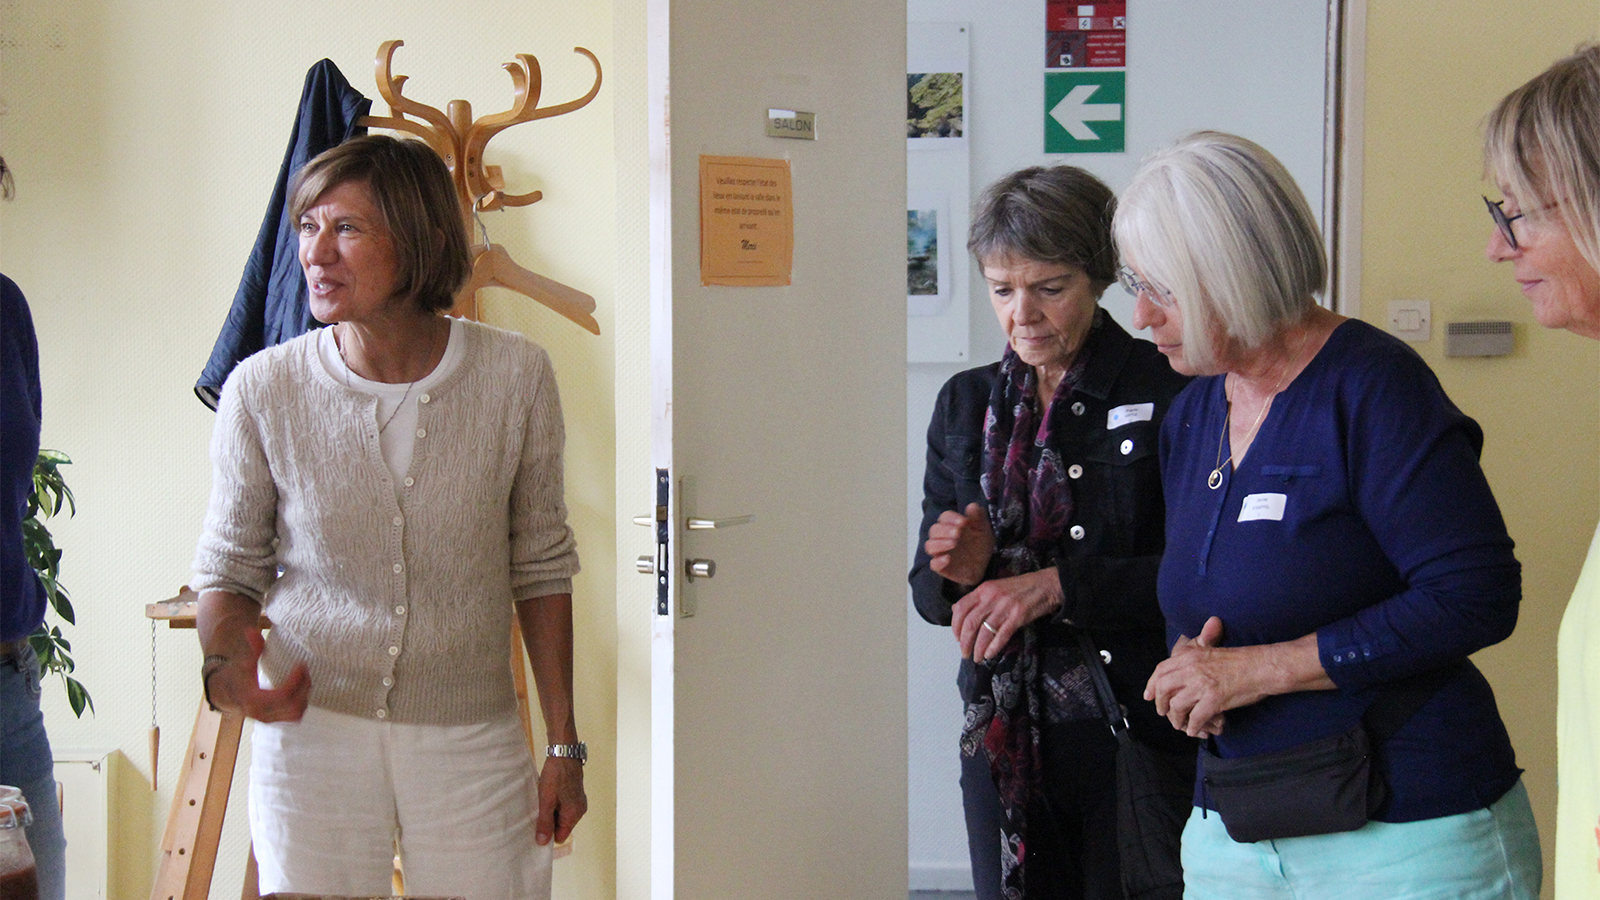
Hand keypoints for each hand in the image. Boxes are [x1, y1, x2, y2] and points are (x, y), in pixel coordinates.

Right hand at [206, 629, 309, 722]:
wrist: (226, 694)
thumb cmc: (237, 676)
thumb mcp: (244, 661)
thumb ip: (252, 648)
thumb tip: (251, 629)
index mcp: (254, 700)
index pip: (282, 695)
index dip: (296, 680)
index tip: (301, 664)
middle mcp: (262, 714)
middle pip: (293, 706)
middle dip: (303, 687)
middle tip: (305, 669)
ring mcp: (269, 719)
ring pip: (296, 713)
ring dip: (305, 695)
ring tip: (305, 677)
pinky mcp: (275, 720)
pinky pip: (295, 716)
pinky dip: (302, 703)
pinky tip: (302, 688)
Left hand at [536, 756, 586, 845]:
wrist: (564, 753)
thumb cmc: (555, 777)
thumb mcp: (546, 800)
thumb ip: (544, 822)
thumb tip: (542, 843)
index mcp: (574, 815)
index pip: (560, 836)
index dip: (548, 834)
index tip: (537, 825)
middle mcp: (579, 811)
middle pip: (561, 826)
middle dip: (549, 821)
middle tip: (537, 811)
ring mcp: (578, 802)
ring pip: (561, 816)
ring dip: (551, 811)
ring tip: (542, 801)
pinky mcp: (575, 793)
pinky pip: (563, 806)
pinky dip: (555, 803)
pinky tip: (547, 794)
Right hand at [925, 503, 993, 586]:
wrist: (985, 565)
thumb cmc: (980, 544)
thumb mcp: (983, 529)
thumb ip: (978, 517)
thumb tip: (971, 506)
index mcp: (951, 525)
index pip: (944, 517)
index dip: (951, 518)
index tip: (964, 522)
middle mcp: (943, 538)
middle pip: (934, 530)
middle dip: (944, 530)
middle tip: (958, 533)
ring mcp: (941, 553)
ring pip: (930, 546)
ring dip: (939, 543)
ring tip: (953, 543)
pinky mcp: (942, 568)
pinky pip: (934, 565)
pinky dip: (938, 562)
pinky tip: (948, 559)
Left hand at [950, 567, 1063, 660]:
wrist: (1046, 585)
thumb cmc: (1019, 588)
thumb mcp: (994, 588)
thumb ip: (977, 599)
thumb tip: (956, 610)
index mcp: (983, 589)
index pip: (961, 608)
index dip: (955, 625)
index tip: (957, 638)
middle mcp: (991, 597)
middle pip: (970, 623)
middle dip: (965, 642)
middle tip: (965, 653)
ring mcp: (1005, 607)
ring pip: (985, 632)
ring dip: (978, 648)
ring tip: (977, 658)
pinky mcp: (1018, 616)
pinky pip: (1001, 635)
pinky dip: (993, 647)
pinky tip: (989, 654)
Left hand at [1145, 617, 1286, 737]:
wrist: (1262, 666)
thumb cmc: (1241, 660)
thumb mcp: (1211, 651)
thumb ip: (1194, 656)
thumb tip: (1178, 664)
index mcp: (1191, 655)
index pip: (1161, 670)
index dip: (1151, 684)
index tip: (1148, 696)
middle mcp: (1192, 668)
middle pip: (1163, 688)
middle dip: (1160, 703)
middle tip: (1163, 712)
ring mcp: (1202, 684)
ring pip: (1177, 706)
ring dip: (1176, 719)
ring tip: (1181, 725)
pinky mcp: (1214, 699)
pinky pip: (1195, 718)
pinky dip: (1192, 727)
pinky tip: (1195, 731)